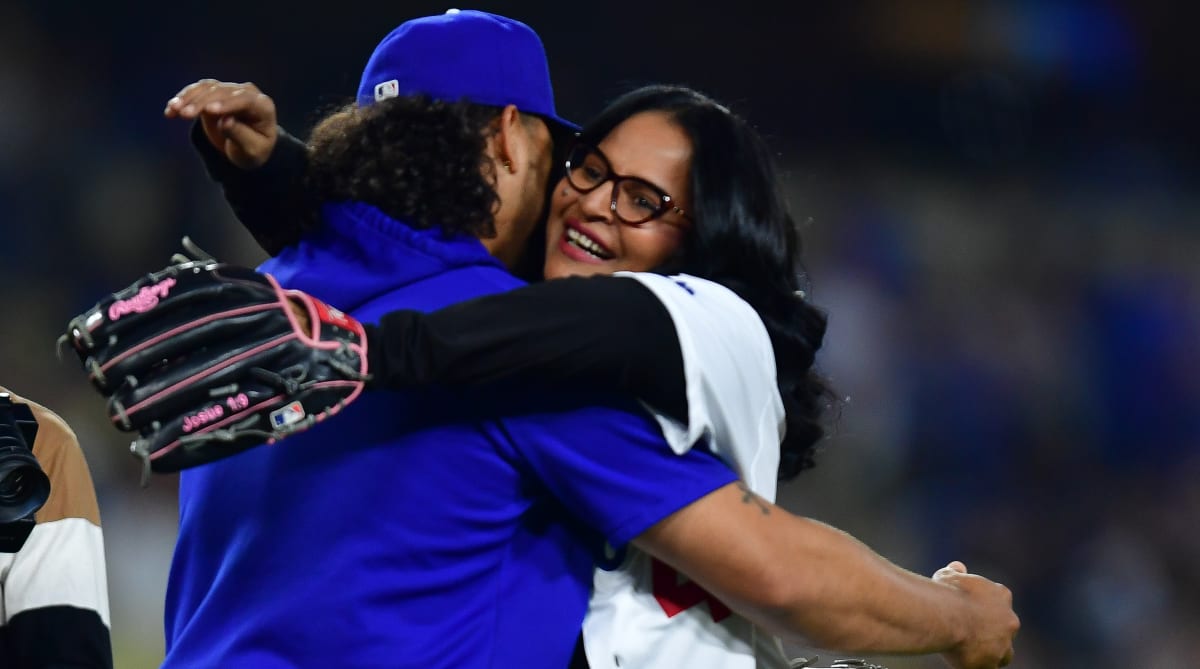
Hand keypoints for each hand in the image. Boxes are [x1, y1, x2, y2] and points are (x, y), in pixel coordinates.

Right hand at [164, 79, 278, 168]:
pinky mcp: (215, 92)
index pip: (244, 101)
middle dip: (202, 102)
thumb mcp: (251, 150)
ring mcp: (230, 90)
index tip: (209, 111)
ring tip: (173, 110)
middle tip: (184, 114)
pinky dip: (184, 98)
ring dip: (188, 98)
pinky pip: (198, 90)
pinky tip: (171, 109)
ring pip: (208, 88)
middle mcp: (247, 93)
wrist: (248, 145)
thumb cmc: (254, 149)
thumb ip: (240, 135)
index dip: (226, 104)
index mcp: (263, 106)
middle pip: (222, 92)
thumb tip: (225, 121)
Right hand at [933, 562, 1018, 668]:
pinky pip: (988, 667)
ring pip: (1004, 653)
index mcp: (1001, 595)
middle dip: (994, 630)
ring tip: (973, 652)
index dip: (986, 605)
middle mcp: (1009, 620)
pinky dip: (979, 665)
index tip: (971, 608)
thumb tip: (957, 567)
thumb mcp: (947, 576)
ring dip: (993, 652)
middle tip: (974, 632)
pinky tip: (964, 660)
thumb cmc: (946, 593)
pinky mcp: (992, 662)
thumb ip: (955, 572)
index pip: (1000, 600)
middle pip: (1006, 627)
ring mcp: (1003, 643)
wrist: (947, 616)